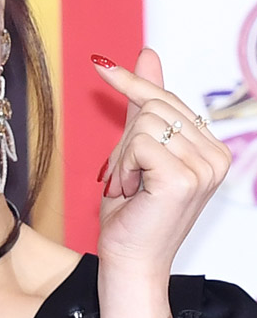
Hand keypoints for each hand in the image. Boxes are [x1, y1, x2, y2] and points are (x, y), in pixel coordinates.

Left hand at [91, 48, 230, 317]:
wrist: (129, 262)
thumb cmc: (132, 215)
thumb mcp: (136, 154)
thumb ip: (143, 107)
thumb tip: (148, 54)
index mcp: (212, 150)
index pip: (168, 101)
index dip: (135, 83)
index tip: (101, 64)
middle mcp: (217, 156)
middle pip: (155, 108)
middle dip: (126, 141)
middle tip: (125, 178)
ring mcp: (204, 167)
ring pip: (144, 123)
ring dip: (123, 156)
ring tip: (130, 188)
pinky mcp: (183, 178)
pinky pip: (138, 142)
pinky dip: (124, 166)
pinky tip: (131, 193)